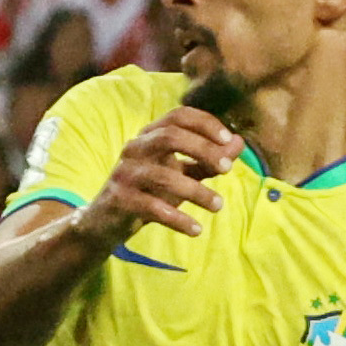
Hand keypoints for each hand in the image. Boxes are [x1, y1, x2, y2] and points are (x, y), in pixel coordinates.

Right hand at [70, 101, 238, 248]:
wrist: (105, 222)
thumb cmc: (148, 192)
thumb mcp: (180, 173)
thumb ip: (207, 160)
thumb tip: (239, 143)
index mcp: (149, 136)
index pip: (178, 115)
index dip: (206, 124)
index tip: (229, 141)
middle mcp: (135, 148)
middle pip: (170, 137)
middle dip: (203, 150)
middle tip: (227, 169)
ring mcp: (125, 174)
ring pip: (163, 176)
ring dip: (196, 192)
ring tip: (218, 206)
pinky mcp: (120, 200)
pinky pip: (152, 208)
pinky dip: (178, 220)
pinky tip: (196, 230)